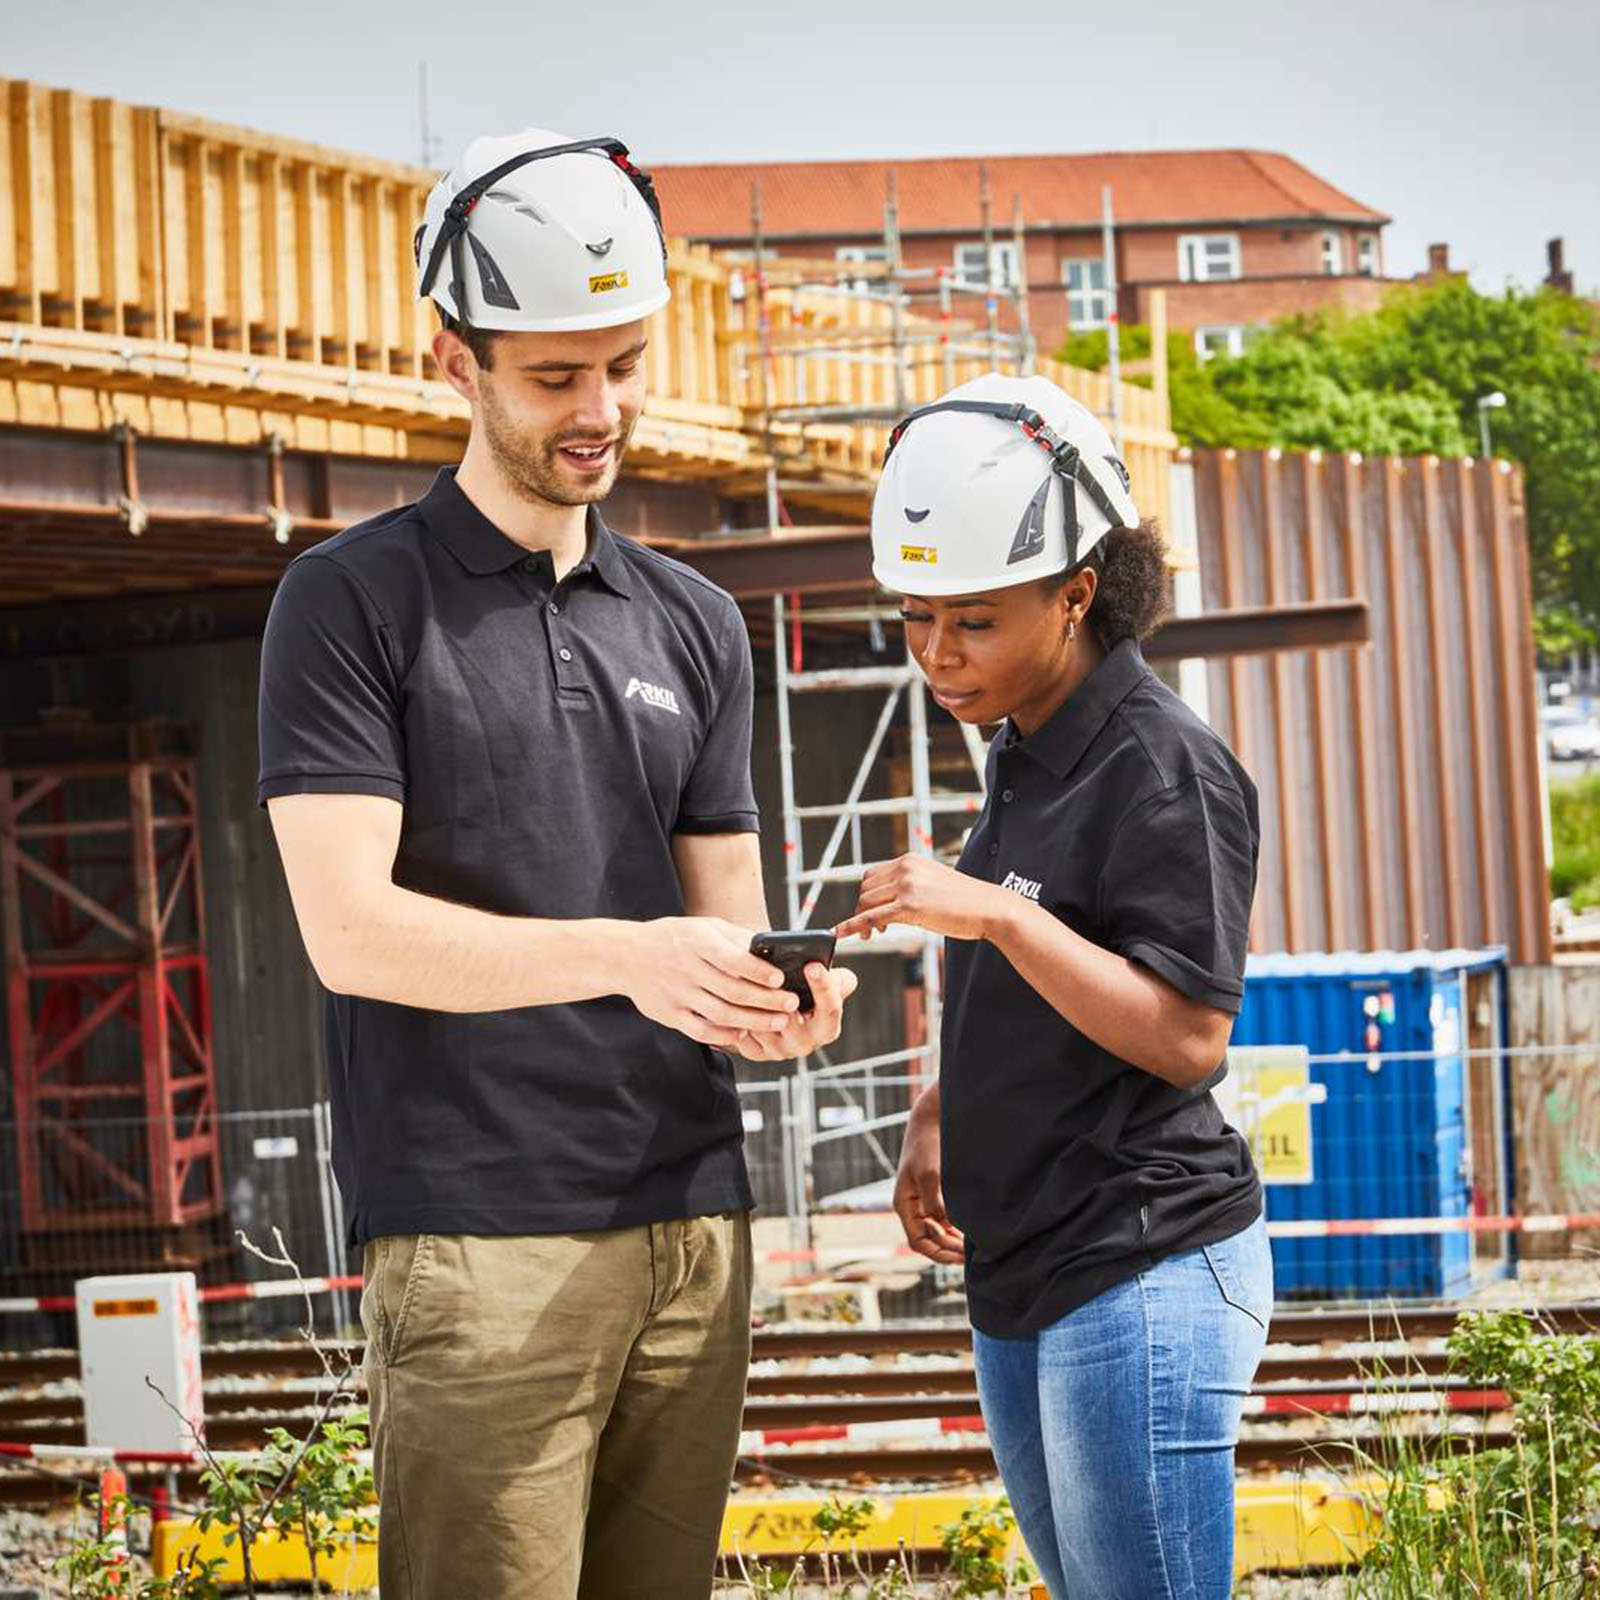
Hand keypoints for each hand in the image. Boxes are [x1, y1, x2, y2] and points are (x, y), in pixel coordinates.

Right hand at [625, 917, 798, 1048]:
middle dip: (766, 1000)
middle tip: (791, 1004)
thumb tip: (771, 949)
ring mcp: (677, 994)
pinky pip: (701, 1030)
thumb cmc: (674, 938)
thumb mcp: (702, 926)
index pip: (731, 958)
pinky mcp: (670, 1015)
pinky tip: (743, 1034)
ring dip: (753, 1021)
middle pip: (732, 990)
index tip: (780, 978)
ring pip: (721, 1013)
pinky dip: (724, 1035)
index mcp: (696, 942)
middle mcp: (686, 969)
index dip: (757, 970)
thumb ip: (734, 938)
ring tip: (778, 1022)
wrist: (626, 955)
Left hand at [732, 963, 858, 1060]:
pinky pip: (743, 1037)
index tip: (812, 965)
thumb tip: (836, 948)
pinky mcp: (757, 1052)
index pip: (830, 1008)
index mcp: (827, 1026)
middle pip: (792, 1023)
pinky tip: (732, 999)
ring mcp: (780, 1049)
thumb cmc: (808, 994)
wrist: (782, 1016)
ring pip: (763, 1029)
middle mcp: (806, 1042)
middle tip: (772, 981)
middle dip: (779, 1001)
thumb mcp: (826, 983)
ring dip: (753, 1007)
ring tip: (743, 981)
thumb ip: (835, 973)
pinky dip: (737, 1019)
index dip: (823, 986)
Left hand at [835, 854, 1010, 942]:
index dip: (867, 896)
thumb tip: (892, 901)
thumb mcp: (934, 883)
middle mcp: (905, 868)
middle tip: (871, 930)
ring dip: (862, 920)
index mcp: (910, 860)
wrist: (989, 907)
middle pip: (865, 889)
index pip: (872, 875)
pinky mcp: (910, 906)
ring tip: (873, 935)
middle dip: (862, 909)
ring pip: (865, 903)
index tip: (871, 912)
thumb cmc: (966, 901)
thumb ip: (912, 885)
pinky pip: (871, 917)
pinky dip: (851, 926)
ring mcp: (907, 886)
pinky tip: (842, 935)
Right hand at [894, 1089, 964, 1264]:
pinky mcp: (937, 1191)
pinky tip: (974, 1228)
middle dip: (949, 1249)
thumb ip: (936, 1203)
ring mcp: (925, 1199)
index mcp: (904, 1204)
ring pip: (939, 1231)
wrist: (933, 1119)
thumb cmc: (928, 1145)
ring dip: (954, 1240)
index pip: (918, 1242)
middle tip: (973, 1254)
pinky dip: (958, 1226)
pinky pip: (946, 1218)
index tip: (960, 1257)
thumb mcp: (931, 1175)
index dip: (938, 1253)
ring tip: (976, 1245)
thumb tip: (947, 1226)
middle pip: (929, 1240)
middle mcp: (913, 1206)